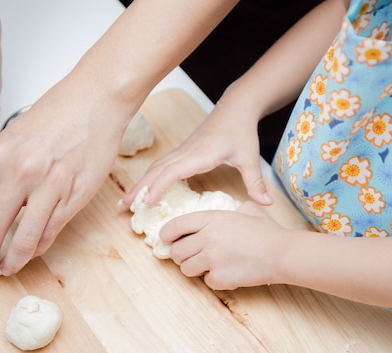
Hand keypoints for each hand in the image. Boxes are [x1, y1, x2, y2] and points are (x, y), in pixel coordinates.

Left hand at [0, 76, 129, 282]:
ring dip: (10, 261)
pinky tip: (30, 253)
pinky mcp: (73, 196)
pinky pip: (50, 231)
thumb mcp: (14, 136)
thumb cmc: (57, 113)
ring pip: (23, 238)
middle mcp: (19, 174)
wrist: (95, 101)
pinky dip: (37, 247)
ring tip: (4, 271)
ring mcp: (48, 188)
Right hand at [122, 92, 272, 206]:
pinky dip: (149, 176)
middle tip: (123, 205)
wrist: (236, 107)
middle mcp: (186, 152)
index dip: (158, 187)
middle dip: (139, 188)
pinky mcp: (183, 150)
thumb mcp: (249, 158)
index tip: (146, 202)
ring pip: (155, 167)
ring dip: (140, 182)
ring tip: (126, 200)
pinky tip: (144, 187)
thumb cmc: (241, 131)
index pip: (172, 172)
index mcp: (199, 155)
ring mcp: (182, 150)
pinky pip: (161, 164)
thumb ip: (256, 182)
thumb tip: (267, 204)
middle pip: (156, 171)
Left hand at [160, 201, 283, 289]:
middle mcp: (207, 238)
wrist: (281, 253)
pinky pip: (205, 281)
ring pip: (186, 269)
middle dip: (181, 255)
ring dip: (195, 268)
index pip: (175, 226)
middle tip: (191, 256)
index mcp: (211, 219)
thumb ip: (230, 210)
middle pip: (176, 251)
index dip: (166, 234)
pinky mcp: (219, 278)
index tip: (166, 239)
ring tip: (210, 264)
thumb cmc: (266, 231)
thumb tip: (228, 210)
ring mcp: (211, 259)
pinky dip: (214, 280)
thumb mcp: (246, 210)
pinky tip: (228, 272)